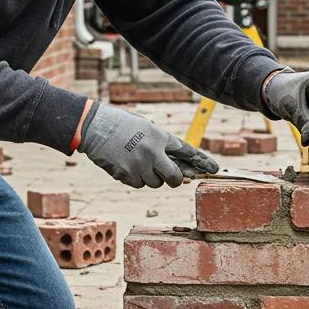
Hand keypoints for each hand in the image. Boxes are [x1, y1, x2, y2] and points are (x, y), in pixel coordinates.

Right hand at [78, 103, 218, 187]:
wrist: (95, 127)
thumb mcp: (146, 127)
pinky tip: (126, 165)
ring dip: (151, 177)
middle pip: (174, 177)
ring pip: (155, 183)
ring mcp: (139, 166)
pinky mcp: (126, 175)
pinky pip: (139, 184)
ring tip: (138, 162)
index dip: (202, 161)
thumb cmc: (122, 124)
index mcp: (160, 136)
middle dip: (176, 179)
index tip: (214, 169)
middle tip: (174, 178)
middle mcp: (153, 153)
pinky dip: (136, 178)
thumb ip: (161, 144)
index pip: (187, 151)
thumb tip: (177, 165)